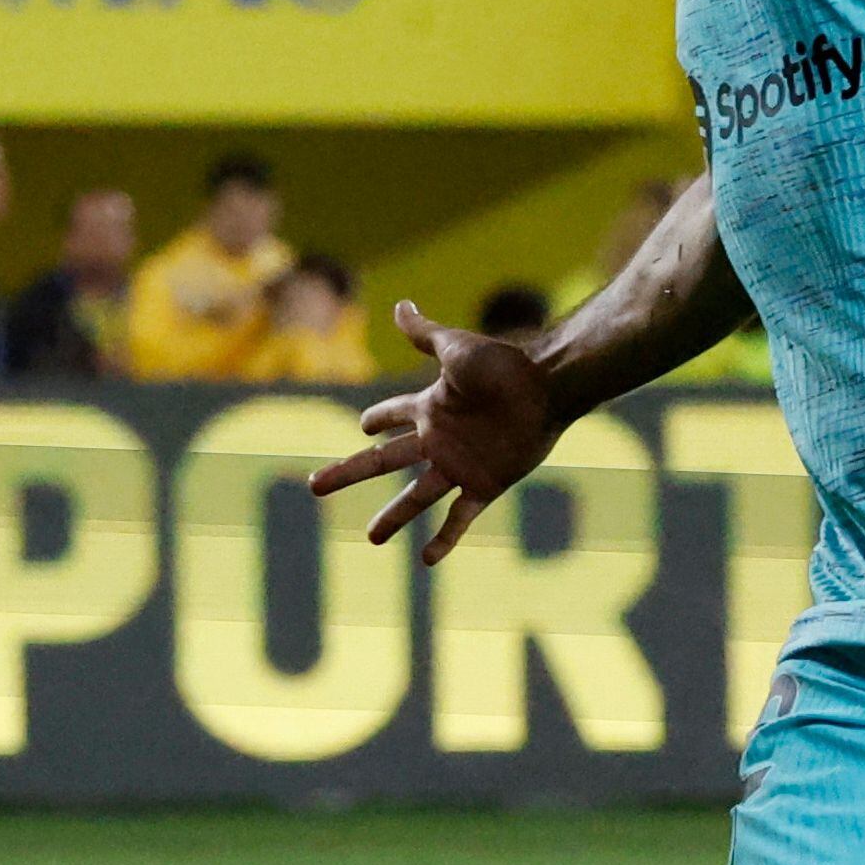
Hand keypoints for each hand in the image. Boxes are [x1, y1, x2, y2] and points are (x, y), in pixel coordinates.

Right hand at [306, 300, 567, 564]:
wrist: (548, 388)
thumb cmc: (505, 365)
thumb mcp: (458, 348)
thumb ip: (426, 335)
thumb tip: (400, 305)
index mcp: (431, 407)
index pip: (393, 415)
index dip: (377, 418)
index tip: (362, 425)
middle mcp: (440, 439)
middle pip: (384, 461)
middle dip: (349, 472)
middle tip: (315, 486)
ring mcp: (460, 464)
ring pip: (416, 496)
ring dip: (394, 516)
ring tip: (372, 537)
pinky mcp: (486, 484)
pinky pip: (460, 516)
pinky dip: (445, 538)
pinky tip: (427, 559)